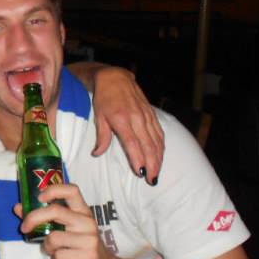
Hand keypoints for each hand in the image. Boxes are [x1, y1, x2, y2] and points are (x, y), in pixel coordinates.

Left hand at [16, 183, 120, 258]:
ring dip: (47, 246)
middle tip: (24, 228)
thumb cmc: (80, 246)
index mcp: (82, 211)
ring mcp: (89, 239)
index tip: (39, 197)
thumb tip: (18, 207)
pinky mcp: (88, 256)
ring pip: (53, 237)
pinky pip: (59, 256)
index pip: (71, 190)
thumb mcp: (66, 229)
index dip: (53, 190)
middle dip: (33, 218)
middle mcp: (87, 221)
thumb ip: (44, 218)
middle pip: (55, 211)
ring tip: (53, 250)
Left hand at [90, 66, 163, 183]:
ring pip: (157, 141)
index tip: (141, 172)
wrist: (115, 77)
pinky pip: (160, 133)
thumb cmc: (103, 98)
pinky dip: (161, 147)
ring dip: (159, 158)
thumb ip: (102, 136)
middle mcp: (137, 118)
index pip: (132, 143)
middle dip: (152, 164)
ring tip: (157, 174)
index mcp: (122, 119)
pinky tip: (160, 158)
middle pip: (148, 145)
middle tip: (152, 180)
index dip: (138, 158)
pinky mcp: (152, 114)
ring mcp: (146, 116)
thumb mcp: (98, 116)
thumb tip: (97, 154)